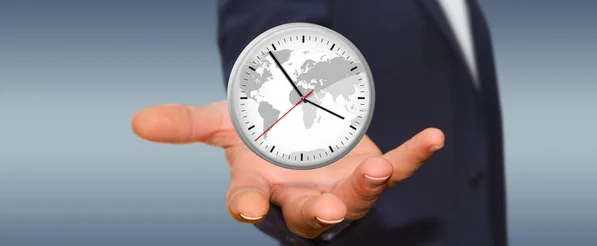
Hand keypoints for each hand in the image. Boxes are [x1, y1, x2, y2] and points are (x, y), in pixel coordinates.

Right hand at [131, 102, 443, 238]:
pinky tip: (432, 138)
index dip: (246, 204)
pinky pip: (397, 168)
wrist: (301, 132)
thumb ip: (186, 124)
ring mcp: (340, 188)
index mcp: (262, 186)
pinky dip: (414, 157)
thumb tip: (136, 121)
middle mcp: (301, 196)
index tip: (245, 208)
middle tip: (326, 211)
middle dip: (315, 213)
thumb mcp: (224, 124)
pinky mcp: (371, 170)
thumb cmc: (261, 137)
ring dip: (367, 188)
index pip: (248, 200)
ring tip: (379, 170)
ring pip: (354, 197)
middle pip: (306, 214)